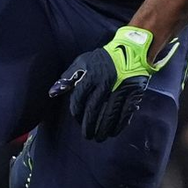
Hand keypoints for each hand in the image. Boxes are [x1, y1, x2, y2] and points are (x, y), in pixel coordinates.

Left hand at [51, 25, 177, 141]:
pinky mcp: (134, 93)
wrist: (132, 50)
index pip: (79, 98)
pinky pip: (126, 112)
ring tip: (99, 137)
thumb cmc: (104, 58)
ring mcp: (121, 89)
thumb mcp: (83, 62)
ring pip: (110, 113)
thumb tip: (53, 92)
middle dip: (89, 125)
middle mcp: (105, 83)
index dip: (77, 111)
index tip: (77, 119)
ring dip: (103, 128)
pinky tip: (114, 132)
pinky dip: (120, 124)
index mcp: (91, 76)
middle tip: (87, 135)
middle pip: (94, 109)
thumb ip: (68, 77)